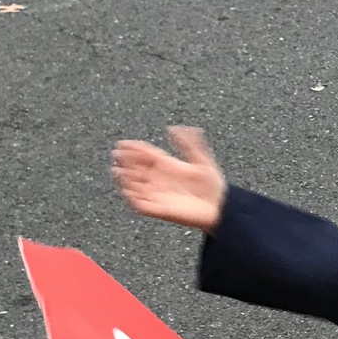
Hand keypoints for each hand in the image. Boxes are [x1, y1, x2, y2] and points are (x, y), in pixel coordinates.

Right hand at [111, 127, 227, 231]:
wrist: (220, 207)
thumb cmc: (213, 186)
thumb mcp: (202, 160)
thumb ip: (190, 143)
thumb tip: (174, 128)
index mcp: (169, 166)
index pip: (146, 155)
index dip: (134, 149)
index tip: (123, 143)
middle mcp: (161, 179)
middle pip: (137, 169)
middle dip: (126, 161)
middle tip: (117, 155)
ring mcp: (158, 194)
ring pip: (135, 185)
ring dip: (125, 179)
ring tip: (117, 171)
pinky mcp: (158, 209)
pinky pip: (140, 204)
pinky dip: (131, 198)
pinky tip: (126, 190)